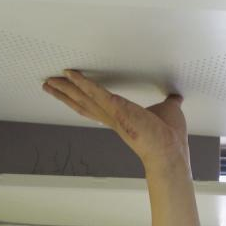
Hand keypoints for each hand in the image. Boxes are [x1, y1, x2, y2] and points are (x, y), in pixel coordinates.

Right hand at [42, 70, 187, 171]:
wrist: (170, 150)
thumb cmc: (169, 137)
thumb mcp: (169, 112)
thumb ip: (169, 104)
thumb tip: (176, 98)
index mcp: (120, 119)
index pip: (95, 107)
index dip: (80, 98)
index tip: (69, 92)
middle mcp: (112, 118)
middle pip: (82, 103)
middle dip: (64, 93)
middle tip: (48, 84)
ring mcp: (113, 114)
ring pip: (83, 98)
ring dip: (65, 88)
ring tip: (50, 81)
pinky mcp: (117, 109)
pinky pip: (96, 92)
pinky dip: (84, 82)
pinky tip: (72, 74)